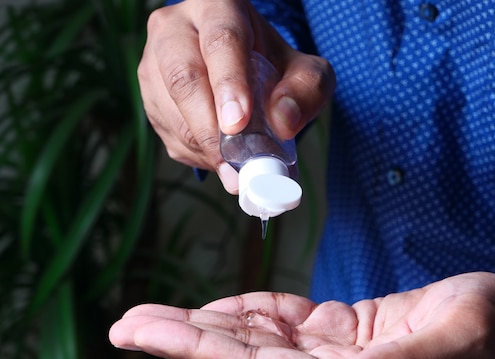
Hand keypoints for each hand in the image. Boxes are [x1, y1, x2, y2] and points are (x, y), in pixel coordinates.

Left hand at [109, 272, 494, 358]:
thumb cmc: (485, 329)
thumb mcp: (456, 338)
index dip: (199, 351)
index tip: (146, 333)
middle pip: (241, 357)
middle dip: (181, 340)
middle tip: (125, 323)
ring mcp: (331, 355)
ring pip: (254, 340)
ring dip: (203, 325)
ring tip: (151, 315)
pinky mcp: (337, 331)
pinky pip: (280, 322)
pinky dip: (245, 311)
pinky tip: (215, 306)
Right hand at [139, 0, 334, 191]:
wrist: (246, 68)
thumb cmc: (274, 66)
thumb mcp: (304, 72)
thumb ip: (305, 91)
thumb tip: (283, 121)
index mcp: (217, 9)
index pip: (220, 41)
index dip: (228, 83)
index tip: (238, 123)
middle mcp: (176, 29)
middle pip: (183, 77)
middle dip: (209, 126)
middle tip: (233, 160)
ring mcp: (154, 62)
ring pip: (170, 110)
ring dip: (204, 147)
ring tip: (235, 166)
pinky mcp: (149, 97)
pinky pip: (167, 132)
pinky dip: (196, 153)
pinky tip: (220, 156)